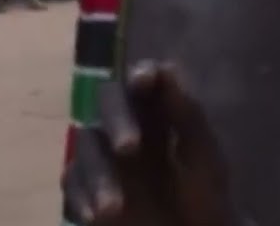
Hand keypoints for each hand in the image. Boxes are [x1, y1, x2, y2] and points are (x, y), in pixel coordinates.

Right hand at [63, 61, 239, 225]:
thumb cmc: (206, 199)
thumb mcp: (204, 159)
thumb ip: (188, 116)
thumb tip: (168, 69)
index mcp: (158, 114)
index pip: (144, 82)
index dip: (142, 75)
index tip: (145, 80)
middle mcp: (126, 127)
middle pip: (108, 101)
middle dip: (117, 118)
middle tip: (130, 148)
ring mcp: (104, 157)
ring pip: (87, 144)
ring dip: (98, 173)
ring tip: (113, 209)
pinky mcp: (87, 188)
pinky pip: (73, 182)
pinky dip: (82, 197)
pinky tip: (95, 216)